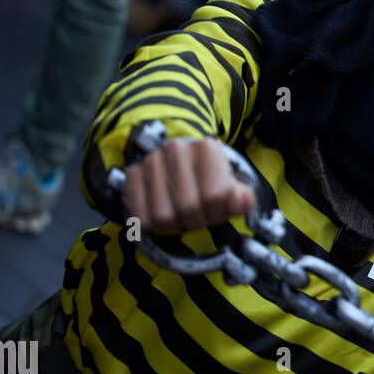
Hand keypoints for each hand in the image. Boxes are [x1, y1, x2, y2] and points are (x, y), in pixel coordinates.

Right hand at [121, 137, 254, 232]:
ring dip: (173, 225)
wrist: (177, 168)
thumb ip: (241, 197)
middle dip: (195, 221)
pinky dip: (150, 224)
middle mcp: (177, 149)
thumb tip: (242, 201)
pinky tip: (159, 214)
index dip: (217, 213)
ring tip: (179, 216)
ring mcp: (151, 160)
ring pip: (162, 215)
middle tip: (197, 218)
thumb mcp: (230, 188)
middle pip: (188, 207)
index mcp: (207, 149)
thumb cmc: (208, 182)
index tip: (216, 212)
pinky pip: (138, 215)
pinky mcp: (132, 174)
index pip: (215, 195)